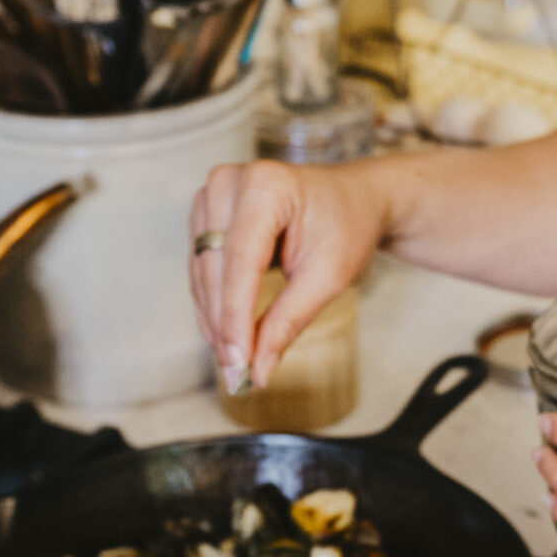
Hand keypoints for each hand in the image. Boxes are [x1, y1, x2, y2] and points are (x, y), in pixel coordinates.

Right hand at [188, 159, 391, 389]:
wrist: (354, 198)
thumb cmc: (348, 226)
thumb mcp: (329, 276)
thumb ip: (289, 320)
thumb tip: (258, 369)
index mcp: (267, 186)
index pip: (241, 261)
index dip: (235, 316)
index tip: (238, 362)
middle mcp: (231, 183)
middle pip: (215, 267)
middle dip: (224, 324)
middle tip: (238, 373)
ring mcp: (214, 195)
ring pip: (202, 271)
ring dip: (215, 317)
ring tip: (236, 360)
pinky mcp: (207, 213)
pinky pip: (202, 266)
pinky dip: (215, 302)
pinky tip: (227, 333)